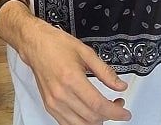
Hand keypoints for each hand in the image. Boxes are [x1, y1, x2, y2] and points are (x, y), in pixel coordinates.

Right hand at [17, 16, 131, 124]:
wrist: (35, 44)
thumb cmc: (57, 44)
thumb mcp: (85, 52)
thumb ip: (105, 71)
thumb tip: (120, 85)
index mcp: (72, 79)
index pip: (98, 105)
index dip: (115, 112)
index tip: (125, 112)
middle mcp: (61, 94)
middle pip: (91, 118)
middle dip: (109, 115)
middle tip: (117, 104)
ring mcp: (54, 102)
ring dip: (96, 121)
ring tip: (105, 109)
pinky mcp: (49, 106)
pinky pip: (67, 124)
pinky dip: (82, 123)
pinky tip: (89, 113)